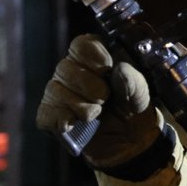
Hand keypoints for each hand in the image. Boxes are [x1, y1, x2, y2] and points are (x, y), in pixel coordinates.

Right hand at [36, 34, 159, 167]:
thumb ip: (134, 81)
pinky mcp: (52, 117)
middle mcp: (71, 72)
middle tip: (106, 99)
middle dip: (92, 88)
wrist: (130, 141)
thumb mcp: (141, 94)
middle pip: (65, 66)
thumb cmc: (133, 109)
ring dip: (82, 107)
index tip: (107, 69)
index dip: (93, 56)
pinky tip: (75, 123)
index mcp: (93, 60)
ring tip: (96, 114)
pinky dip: (62, 121)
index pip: (81, 44)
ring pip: (55, 90)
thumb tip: (120, 69)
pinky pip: (46, 114)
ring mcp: (58, 94)